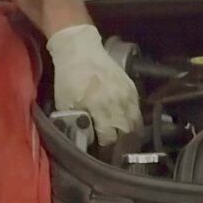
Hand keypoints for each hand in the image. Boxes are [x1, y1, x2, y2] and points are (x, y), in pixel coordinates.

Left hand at [46, 24, 141, 145]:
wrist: (80, 49)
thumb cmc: (69, 77)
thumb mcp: (64, 103)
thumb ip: (75, 122)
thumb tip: (83, 140)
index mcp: (101, 107)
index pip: (110, 138)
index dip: (106, 148)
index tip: (102, 153)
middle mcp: (118, 103)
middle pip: (127, 133)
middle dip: (121, 144)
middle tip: (115, 151)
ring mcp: (128, 95)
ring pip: (136, 123)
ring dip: (130, 134)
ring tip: (124, 142)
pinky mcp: (132, 88)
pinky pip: (138, 110)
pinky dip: (134, 120)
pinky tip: (128, 125)